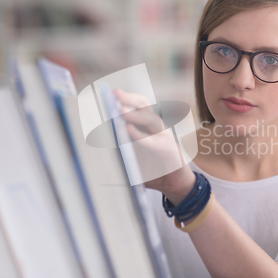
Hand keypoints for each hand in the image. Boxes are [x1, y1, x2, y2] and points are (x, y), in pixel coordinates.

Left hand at [113, 88, 195, 204]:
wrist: (175, 185)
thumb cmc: (152, 169)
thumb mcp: (133, 157)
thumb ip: (121, 148)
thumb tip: (102, 139)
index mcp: (148, 126)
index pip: (139, 105)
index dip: (126, 97)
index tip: (110, 92)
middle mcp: (157, 127)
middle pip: (145, 106)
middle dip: (130, 98)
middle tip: (115, 94)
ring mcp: (165, 138)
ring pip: (151, 120)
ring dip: (135, 115)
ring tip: (120, 111)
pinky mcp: (169, 151)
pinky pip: (154, 142)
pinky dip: (141, 137)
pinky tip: (129, 132)